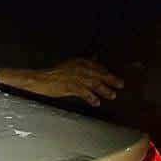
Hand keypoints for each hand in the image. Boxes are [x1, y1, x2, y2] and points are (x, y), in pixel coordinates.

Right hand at [0, 59, 123, 105]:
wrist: (39, 79)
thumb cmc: (53, 74)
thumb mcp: (70, 65)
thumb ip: (84, 63)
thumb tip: (97, 58)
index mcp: (81, 62)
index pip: (99, 67)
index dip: (108, 73)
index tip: (116, 79)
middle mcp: (81, 68)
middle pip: (100, 74)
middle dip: (111, 80)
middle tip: (120, 86)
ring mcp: (76, 77)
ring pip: (95, 84)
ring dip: (104, 90)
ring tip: (112, 96)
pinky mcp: (71, 86)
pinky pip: (85, 93)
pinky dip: (91, 98)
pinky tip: (96, 103)